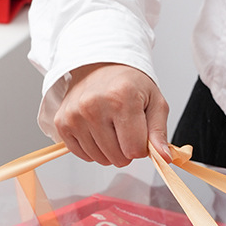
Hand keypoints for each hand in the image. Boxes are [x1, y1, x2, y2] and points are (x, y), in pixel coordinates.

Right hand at [53, 63, 170, 166]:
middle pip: (117, 158)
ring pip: (100, 160)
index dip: (141, 147)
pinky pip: (82, 155)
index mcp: (121, 98)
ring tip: (110, 128)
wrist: (100, 65)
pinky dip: (92, 150)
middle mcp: (94, 106)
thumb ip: (159, 132)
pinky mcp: (62, 123)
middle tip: (125, 129)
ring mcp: (75, 115)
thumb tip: (163, 158)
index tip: (139, 132)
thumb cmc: (130, 84)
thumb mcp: (154, 102)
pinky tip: (96, 131)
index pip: (135, 150)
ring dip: (109, 151)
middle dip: (126, 150)